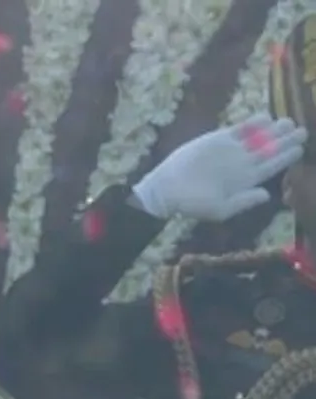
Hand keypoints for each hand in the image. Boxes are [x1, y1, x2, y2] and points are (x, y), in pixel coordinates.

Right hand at [132, 115, 306, 220]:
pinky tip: (267, 118)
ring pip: (258, 137)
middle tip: (302, 130)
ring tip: (289, 122)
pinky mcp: (217, 139)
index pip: (271, 167)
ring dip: (273, 130)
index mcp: (245, 181)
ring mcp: (230, 150)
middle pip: (269, 150)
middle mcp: (241, 163)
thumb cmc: (191, 203)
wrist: (167, 189)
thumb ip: (244, 202)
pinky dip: (252, 123)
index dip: (286, 158)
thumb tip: (268, 194)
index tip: (301, 149)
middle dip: (285, 140)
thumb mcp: (220, 209)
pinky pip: (239, 129)